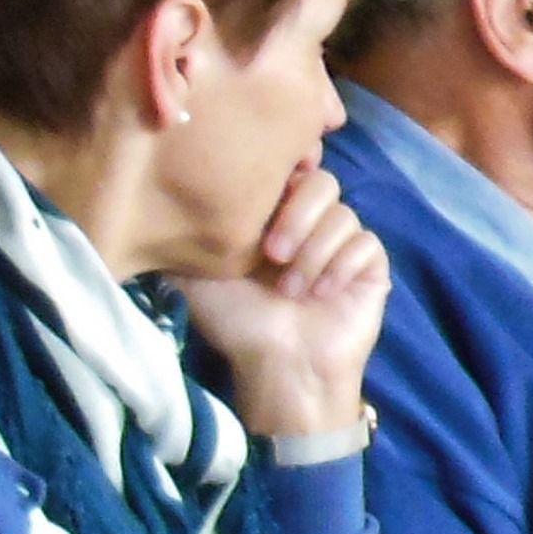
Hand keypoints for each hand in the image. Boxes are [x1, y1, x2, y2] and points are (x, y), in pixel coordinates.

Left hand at [176, 163, 388, 440]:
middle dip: (297, 215)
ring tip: (292, 291)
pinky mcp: (370, 266)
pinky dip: (341, 266)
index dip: (288, 167)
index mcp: (272, 218)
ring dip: (313, 252)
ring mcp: (344, 244)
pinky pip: (366, 244)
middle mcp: (311, 225)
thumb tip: (162, 203)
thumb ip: (186, 238)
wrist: (279, 366)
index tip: (271, 187)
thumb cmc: (237, 323)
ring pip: (344, 216)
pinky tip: (321, 294)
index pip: (291, 168)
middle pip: (323, 182)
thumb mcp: (196, 277)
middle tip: (271, 255)